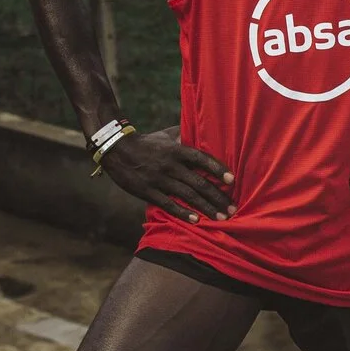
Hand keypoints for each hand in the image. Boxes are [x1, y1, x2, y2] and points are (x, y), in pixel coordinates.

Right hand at [103, 126, 234, 221]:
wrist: (116, 149)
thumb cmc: (147, 143)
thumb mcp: (166, 135)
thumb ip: (185, 134)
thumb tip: (205, 130)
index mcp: (176, 150)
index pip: (201, 159)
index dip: (217, 169)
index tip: (232, 180)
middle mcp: (170, 165)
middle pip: (198, 182)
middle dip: (217, 197)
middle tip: (233, 208)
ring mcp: (158, 179)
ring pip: (187, 195)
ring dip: (206, 207)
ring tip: (222, 217)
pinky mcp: (147, 191)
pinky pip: (168, 204)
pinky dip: (183, 212)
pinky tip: (196, 220)